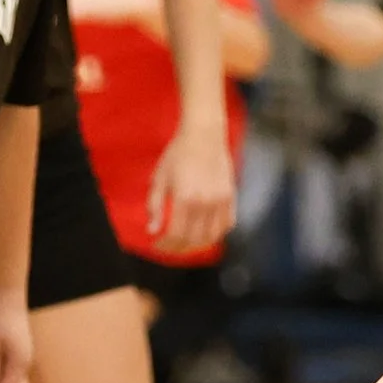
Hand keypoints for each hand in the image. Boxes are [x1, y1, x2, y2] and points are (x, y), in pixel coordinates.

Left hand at [148, 121, 235, 256]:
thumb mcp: (160, 178)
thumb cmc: (177, 154)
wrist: (203, 134)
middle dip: (178, 248)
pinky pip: (227, 224)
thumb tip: (152, 230)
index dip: (165, 246)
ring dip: (197, 245)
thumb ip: (155, 206)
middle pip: (193, 240)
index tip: (157, 245)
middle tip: (168, 247)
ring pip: (212, 237)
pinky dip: (216, 234)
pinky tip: (204, 233)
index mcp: (184, 198)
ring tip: (185, 243)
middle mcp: (205, 203)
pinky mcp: (231, 196)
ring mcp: (220, 200)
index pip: (176, 235)